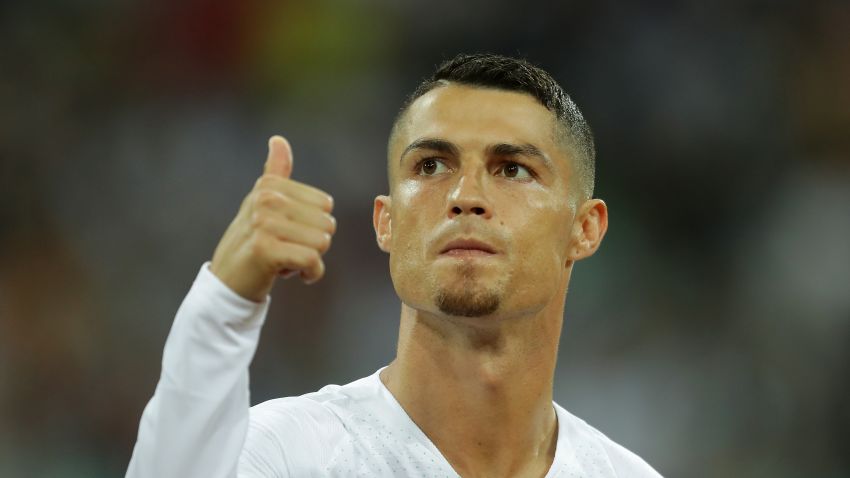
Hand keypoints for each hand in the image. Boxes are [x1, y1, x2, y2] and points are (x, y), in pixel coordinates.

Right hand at [210, 136, 335, 301]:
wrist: (227, 281)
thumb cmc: (252, 241)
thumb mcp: (262, 203)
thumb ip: (275, 172)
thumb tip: (278, 139)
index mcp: (269, 185)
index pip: (325, 205)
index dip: (313, 225)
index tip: (287, 232)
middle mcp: (266, 199)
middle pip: (327, 224)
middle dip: (313, 243)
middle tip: (284, 248)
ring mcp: (264, 223)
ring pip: (322, 243)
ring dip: (309, 259)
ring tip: (283, 259)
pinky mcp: (265, 250)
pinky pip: (312, 261)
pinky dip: (311, 273)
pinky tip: (292, 273)